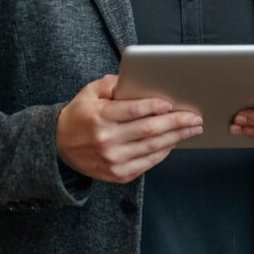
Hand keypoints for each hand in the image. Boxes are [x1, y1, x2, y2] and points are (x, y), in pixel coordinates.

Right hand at [56, 74, 202, 182]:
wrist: (58, 147)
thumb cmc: (79, 115)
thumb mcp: (89, 92)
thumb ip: (113, 84)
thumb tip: (138, 80)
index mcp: (100, 117)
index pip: (133, 111)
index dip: (154, 107)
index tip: (171, 103)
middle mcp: (107, 140)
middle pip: (149, 131)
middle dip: (176, 123)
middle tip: (195, 117)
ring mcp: (113, 160)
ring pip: (152, 148)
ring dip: (176, 138)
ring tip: (192, 129)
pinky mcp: (118, 174)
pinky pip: (148, 163)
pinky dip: (163, 152)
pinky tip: (174, 142)